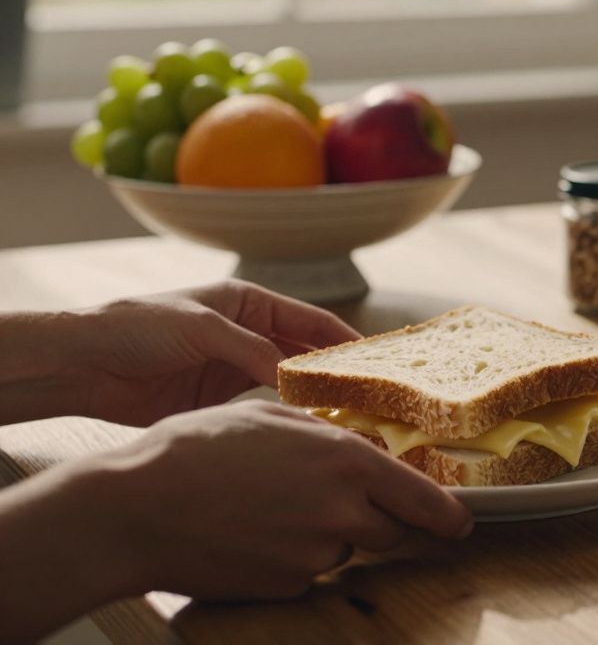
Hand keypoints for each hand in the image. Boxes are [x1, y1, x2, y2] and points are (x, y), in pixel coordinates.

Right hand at [0, 402, 470, 639]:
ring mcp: (313, 554)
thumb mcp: (273, 420)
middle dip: (380, 519)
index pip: (424, 501)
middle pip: (392, 531)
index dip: (448, 515)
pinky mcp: (285, 585)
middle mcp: (341, 513)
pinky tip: (253, 531)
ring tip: (273, 506)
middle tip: (342, 502)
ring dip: (329, 533)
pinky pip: (307, 570)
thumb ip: (330, 436)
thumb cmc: (197, 450)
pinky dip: (292, 555)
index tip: (460, 522)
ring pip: (345, 548)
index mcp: (347, 463)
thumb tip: (363, 449)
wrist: (134, 508)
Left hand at [33, 280, 358, 424]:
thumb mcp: (202, 329)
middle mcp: (248, 334)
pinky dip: (285, 418)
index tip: (376, 362)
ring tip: (347, 419)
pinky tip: (305, 432)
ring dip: (314, 399)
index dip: (344, 340)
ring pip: (289, 384)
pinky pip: (263, 407)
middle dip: (336, 373)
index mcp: (248, 303)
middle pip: (305, 354)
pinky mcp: (218, 399)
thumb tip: (295, 379)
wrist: (82, 365)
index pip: (311, 321)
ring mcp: (234, 368)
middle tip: (370, 398)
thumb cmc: (137, 327)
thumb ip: (252, 351)